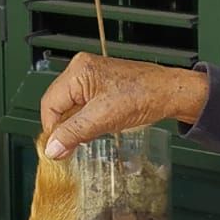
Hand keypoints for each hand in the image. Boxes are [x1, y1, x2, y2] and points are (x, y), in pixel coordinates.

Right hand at [39, 53, 210, 158]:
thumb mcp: (103, 119)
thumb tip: (52, 148)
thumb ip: (74, 134)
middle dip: (63, 128)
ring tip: (84, 140)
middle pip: (58, 105)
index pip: (50, 104)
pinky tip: (94, 131)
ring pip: (71, 107)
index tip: (56, 150)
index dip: (52, 130)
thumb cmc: (143, 96)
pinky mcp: (101, 85)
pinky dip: (85, 121)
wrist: (169, 93)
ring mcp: (91, 77)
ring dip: (75, 126)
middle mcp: (81, 70)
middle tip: (68, 150)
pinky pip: (83, 106)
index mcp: (78, 72)